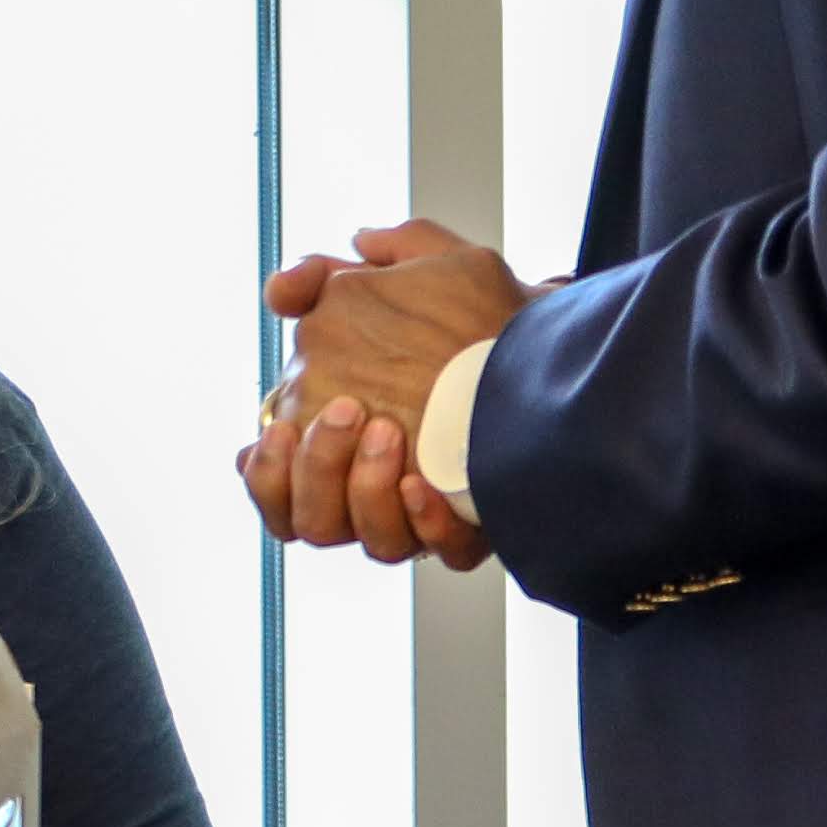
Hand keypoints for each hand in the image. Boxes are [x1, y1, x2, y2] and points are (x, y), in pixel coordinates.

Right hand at [241, 220, 527, 571]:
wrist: (559, 340)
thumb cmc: (474, 312)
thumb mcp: (400, 271)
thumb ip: (327, 272)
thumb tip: (279, 291)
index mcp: (341, 443)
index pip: (278, 489)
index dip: (267, 475)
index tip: (277, 432)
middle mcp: (375, 487)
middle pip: (311, 524)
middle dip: (316, 471)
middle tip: (351, 411)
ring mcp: (425, 512)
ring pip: (370, 545)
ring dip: (366, 493)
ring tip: (390, 434)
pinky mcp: (478, 527)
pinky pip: (445, 555)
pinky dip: (427, 523)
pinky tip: (424, 483)